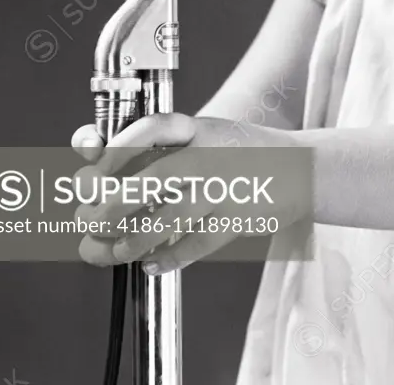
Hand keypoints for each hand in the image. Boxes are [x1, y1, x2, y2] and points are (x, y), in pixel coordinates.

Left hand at [71, 114, 302, 274]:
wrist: (301, 169)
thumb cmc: (242, 152)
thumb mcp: (204, 135)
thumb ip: (161, 147)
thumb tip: (99, 167)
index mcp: (198, 128)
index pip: (151, 128)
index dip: (117, 147)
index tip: (95, 166)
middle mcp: (210, 154)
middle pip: (151, 179)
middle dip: (112, 205)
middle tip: (92, 219)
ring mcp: (225, 187)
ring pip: (169, 218)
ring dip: (134, 240)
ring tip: (120, 250)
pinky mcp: (238, 218)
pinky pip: (196, 244)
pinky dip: (168, 259)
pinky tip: (152, 264)